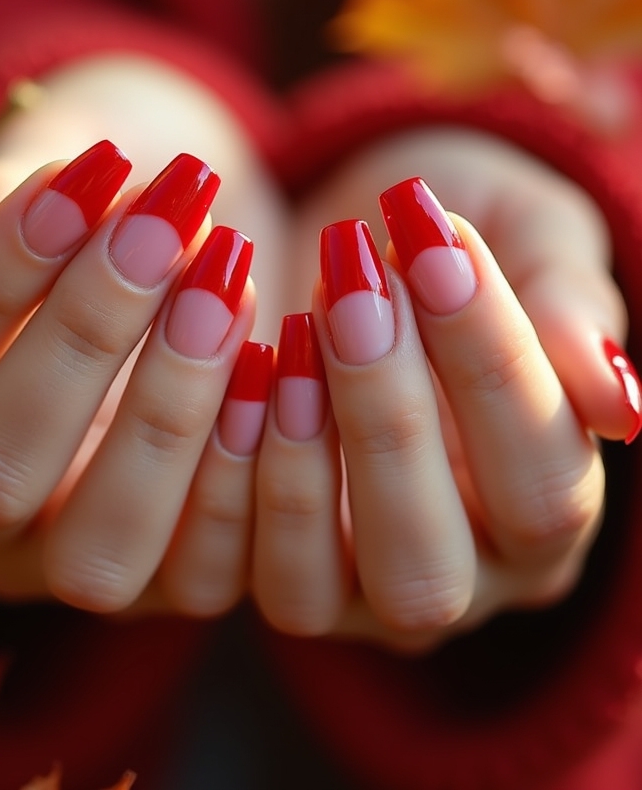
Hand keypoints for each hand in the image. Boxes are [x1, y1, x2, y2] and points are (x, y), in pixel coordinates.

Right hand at [0, 142, 257, 611]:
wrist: (197, 238)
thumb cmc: (113, 201)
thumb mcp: (54, 176)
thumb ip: (12, 191)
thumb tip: (18, 216)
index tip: (88, 175)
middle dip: (84, 338)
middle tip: (165, 226)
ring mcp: (75, 561)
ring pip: (98, 552)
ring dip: (169, 409)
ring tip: (232, 276)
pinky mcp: (176, 584)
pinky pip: (206, 570)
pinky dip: (247, 463)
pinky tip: (285, 355)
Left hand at [252, 140, 636, 650]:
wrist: (349, 243)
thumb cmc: (447, 244)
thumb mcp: (530, 237)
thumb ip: (570, 307)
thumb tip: (619, 405)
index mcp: (548, 508)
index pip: (542, 481)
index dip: (492, 365)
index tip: (437, 241)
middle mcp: (456, 578)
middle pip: (428, 565)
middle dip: (388, 418)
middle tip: (355, 283)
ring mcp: (347, 591)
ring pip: (319, 588)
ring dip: (302, 457)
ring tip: (296, 326)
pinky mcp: (259, 566)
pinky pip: (231, 568)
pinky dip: (227, 475)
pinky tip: (241, 369)